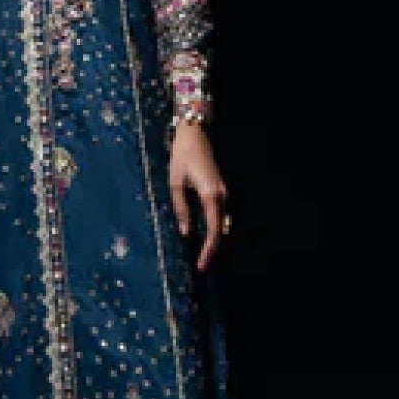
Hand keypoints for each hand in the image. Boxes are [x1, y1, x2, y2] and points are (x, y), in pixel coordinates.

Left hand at [169, 123, 229, 271]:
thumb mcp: (175, 183)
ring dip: (212, 239)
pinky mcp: (219, 189)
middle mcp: (221, 195)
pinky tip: (204, 237)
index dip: (208, 250)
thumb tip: (185, 232)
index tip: (201, 265)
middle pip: (220, 229)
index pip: (213, 230)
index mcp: (211, 195)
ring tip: (201, 255)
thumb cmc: (182, 156)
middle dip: (211, 249)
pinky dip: (213, 228)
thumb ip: (181, 209)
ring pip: (220, 222)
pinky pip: (218, 214)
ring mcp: (222, 192)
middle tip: (200, 266)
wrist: (195, 133)